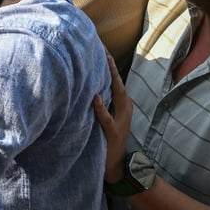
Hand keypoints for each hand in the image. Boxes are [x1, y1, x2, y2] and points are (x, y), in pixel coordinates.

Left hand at [93, 50, 131, 183]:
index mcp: (120, 102)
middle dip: (109, 64)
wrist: (117, 165)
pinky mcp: (113, 132)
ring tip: (102, 63)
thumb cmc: (106, 137)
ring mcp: (120, 120)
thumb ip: (99, 100)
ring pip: (116, 95)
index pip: (113, 78)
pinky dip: (101, 108)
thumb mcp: (104, 115)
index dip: (107, 62)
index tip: (99, 44)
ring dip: (109, 80)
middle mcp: (123, 108)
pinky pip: (107, 118)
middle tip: (101, 46)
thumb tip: (85, 84)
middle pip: (117, 81)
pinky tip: (95, 98)